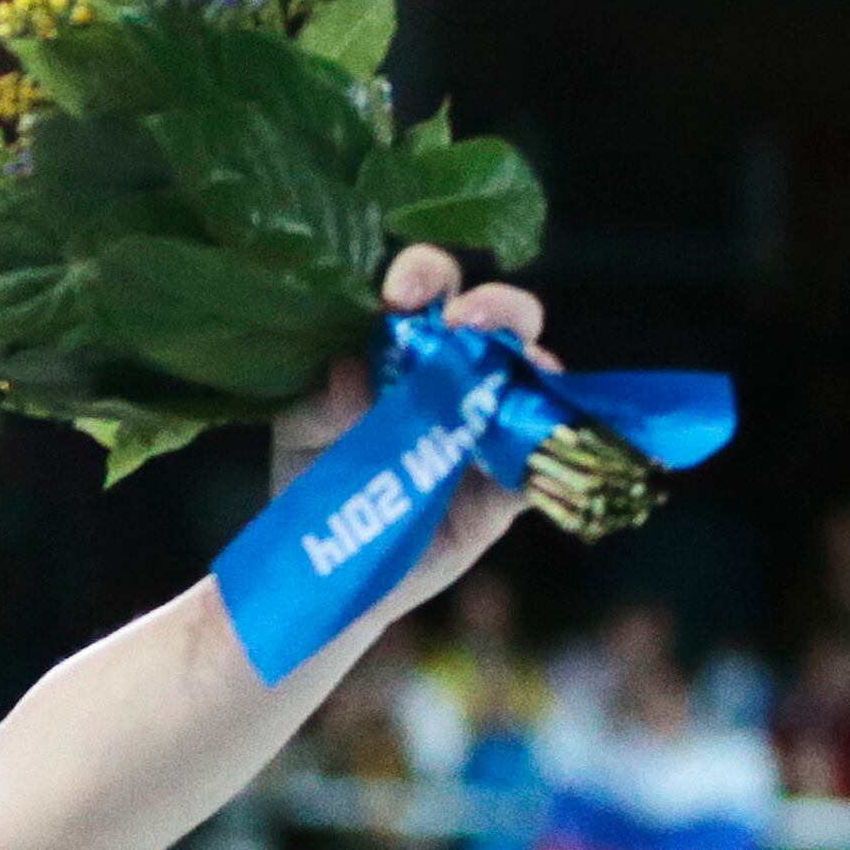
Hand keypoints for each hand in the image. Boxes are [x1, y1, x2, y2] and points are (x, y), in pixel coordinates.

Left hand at [267, 244, 556, 597]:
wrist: (327, 574)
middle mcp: (458, 376)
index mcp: (402, 346)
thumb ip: (321, 405)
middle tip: (467, 321)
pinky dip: (550, 450)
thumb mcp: (300, 436)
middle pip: (498, 318)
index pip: (425, 289)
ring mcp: (490, 428)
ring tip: (519, 370)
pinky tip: (536, 446)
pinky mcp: (507, 490)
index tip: (402, 294)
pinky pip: (543, 464)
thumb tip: (351, 373)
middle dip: (496, 307)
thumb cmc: (313, 484)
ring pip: (535, 379)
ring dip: (534, 366)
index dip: (424, 275)